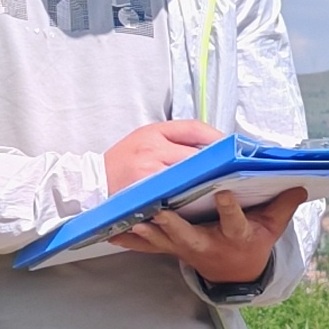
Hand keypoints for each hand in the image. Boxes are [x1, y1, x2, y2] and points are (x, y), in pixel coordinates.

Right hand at [103, 118, 221, 192]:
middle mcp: (153, 149)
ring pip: (190, 174)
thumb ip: (172, 140)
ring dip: (208, 180)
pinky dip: (190, 196)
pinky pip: (176, 193)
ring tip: (224, 184)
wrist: (92, 184)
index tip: (231, 146)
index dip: (217, 137)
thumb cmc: (120, 163)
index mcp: (153, 132)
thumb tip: (208, 146)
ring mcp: (151, 172)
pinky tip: (201, 200)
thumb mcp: (144, 139)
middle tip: (235, 169)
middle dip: (218, 162)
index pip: (194, 129)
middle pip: (197, 153)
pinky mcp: (148, 193)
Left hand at [115, 182, 307, 283]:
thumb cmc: (252, 244)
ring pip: (163, 242)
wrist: (234, 273)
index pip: (235, 224)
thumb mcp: (272, 228)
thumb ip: (283, 206)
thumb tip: (301, 184)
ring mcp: (186, 250)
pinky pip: (148, 247)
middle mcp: (208, 246)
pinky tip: (112, 234)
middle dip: (173, 226)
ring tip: (131, 219)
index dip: (231, 210)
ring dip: (147, 232)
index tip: (226, 194)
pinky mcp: (171, 249)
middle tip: (159, 211)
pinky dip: (132, 241)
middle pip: (188, 238)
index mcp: (235, 237)